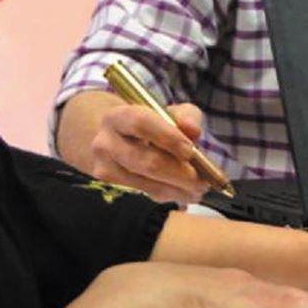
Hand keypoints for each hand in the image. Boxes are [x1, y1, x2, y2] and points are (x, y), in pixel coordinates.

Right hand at [74, 98, 211, 204]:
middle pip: (146, 161)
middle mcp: (105, 142)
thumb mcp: (168, 113)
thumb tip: (193, 130)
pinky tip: (184, 191)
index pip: (141, 123)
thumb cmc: (150, 125)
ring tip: (199, 187)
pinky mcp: (112, 187)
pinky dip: (171, 194)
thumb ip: (185, 116)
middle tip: (203, 180)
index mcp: (118, 116)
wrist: (118, 139)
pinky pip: (148, 193)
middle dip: (180, 173)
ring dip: (179, 188)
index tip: (191, 151)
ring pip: (149, 183)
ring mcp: (105, 168)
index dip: (168, 137)